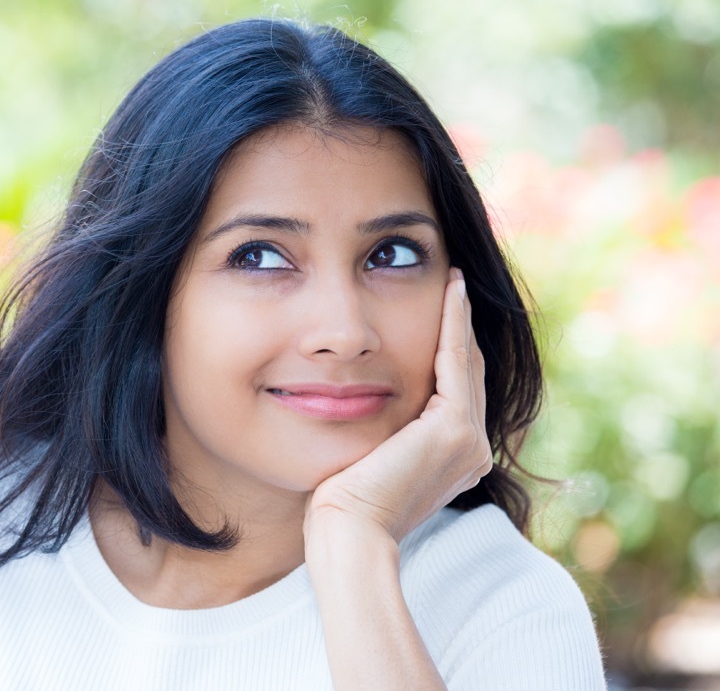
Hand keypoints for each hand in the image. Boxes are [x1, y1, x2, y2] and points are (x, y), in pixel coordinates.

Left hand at [304, 267, 490, 546]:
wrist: (348, 532)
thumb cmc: (339, 506)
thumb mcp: (364, 460)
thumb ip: (377, 435)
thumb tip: (352, 406)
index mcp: (455, 461)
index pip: (454, 392)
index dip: (448, 350)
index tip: (438, 312)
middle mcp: (473, 451)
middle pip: (467, 373)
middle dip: (459, 328)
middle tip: (454, 285)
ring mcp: (469, 440)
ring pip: (466, 362)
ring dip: (459, 317)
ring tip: (455, 280)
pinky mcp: (455, 428)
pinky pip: (454, 360)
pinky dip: (453, 322)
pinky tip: (450, 289)